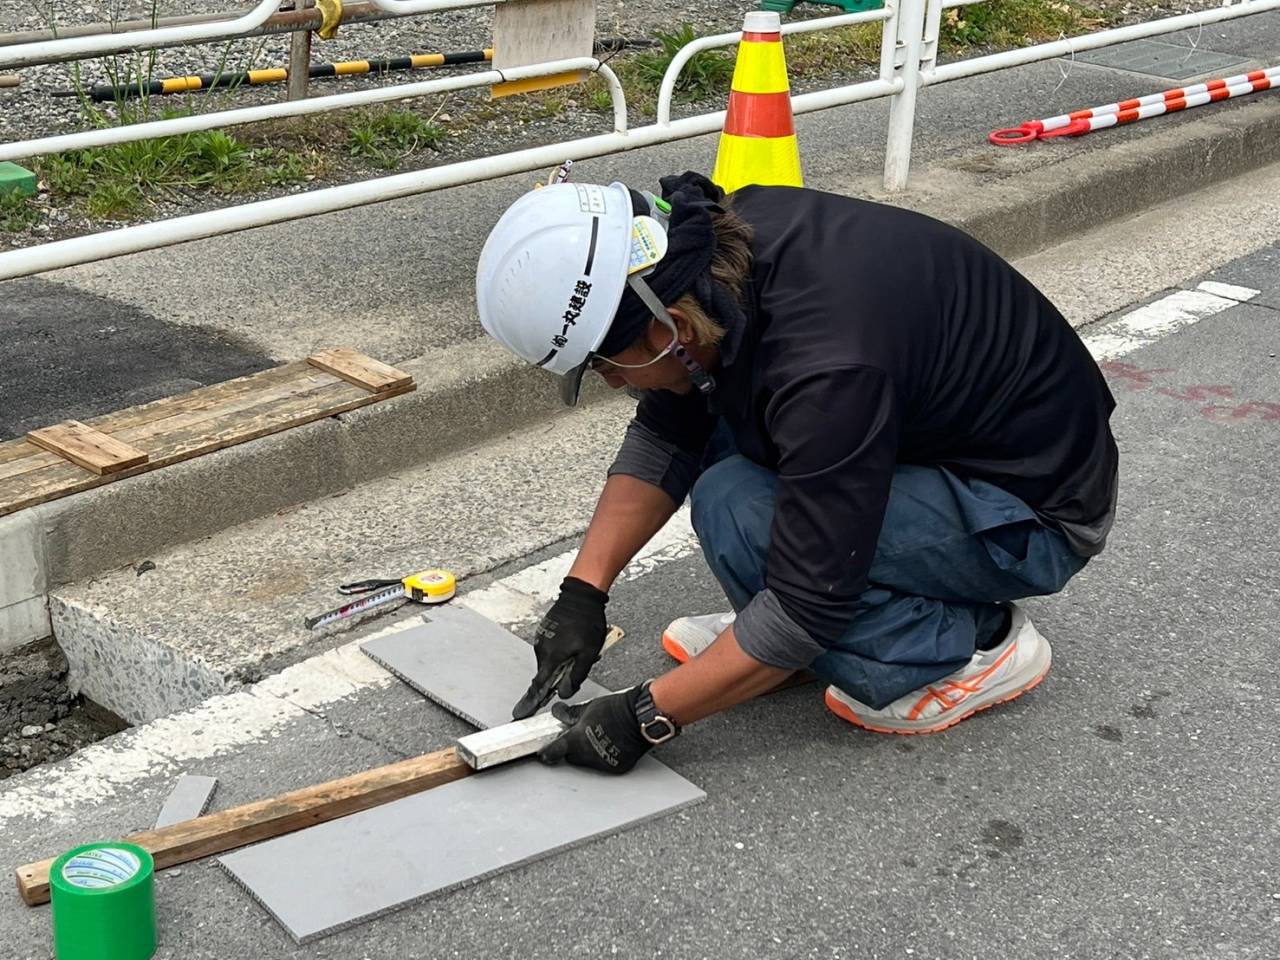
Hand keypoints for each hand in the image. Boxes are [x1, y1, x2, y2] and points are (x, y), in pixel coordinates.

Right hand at [511, 577, 608, 719]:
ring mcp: (541, 640)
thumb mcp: (589, 652)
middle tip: (580, 660)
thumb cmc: (587, 623)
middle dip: (561, 675)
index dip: (530, 702)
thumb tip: (564, 693)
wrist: (581, 595)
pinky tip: (576, 640)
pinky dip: (561, 651)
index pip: (538, 686)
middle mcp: (541, 650)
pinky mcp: (544, 632)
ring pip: (551, 661)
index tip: (519, 714)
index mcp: (551, 657)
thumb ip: (576, 675)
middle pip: (547, 674)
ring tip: (582, 647)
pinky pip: (551, 649)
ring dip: (563, 661)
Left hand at [537, 687, 650, 774]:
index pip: (555, 751)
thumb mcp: (589, 707)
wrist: (641, 716)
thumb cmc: (618, 709)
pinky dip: (605, 757)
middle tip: (581, 736)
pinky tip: (612, 744)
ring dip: (589, 754)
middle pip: (572, 757)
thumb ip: (570, 714)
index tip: (543, 755)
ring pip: (588, 762)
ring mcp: (603, 763)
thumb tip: (558, 712)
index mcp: (578, 740)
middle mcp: (589, 755)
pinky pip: (604, 764)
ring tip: (601, 737)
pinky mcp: (616, 767)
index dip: (547, 753)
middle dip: (573, 749)